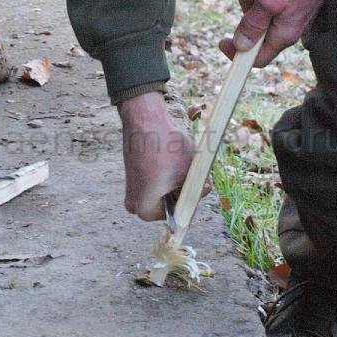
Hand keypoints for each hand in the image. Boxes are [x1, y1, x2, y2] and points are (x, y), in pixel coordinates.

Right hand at [117, 91, 196, 221]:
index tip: (196, 185)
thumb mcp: (189, 171)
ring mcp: (132, 191)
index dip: (190, 199)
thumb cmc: (166, 149)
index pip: (176, 215)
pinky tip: (171, 159)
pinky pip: (156, 182)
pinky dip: (167, 173)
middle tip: (191, 172)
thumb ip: (199, 188)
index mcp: (145, 211)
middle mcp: (134, 205)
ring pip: (164, 192)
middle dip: (184, 190)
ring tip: (181, 163)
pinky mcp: (134, 177)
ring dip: (177, 181)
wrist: (144, 121)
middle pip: (170, 204)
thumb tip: (204, 190)